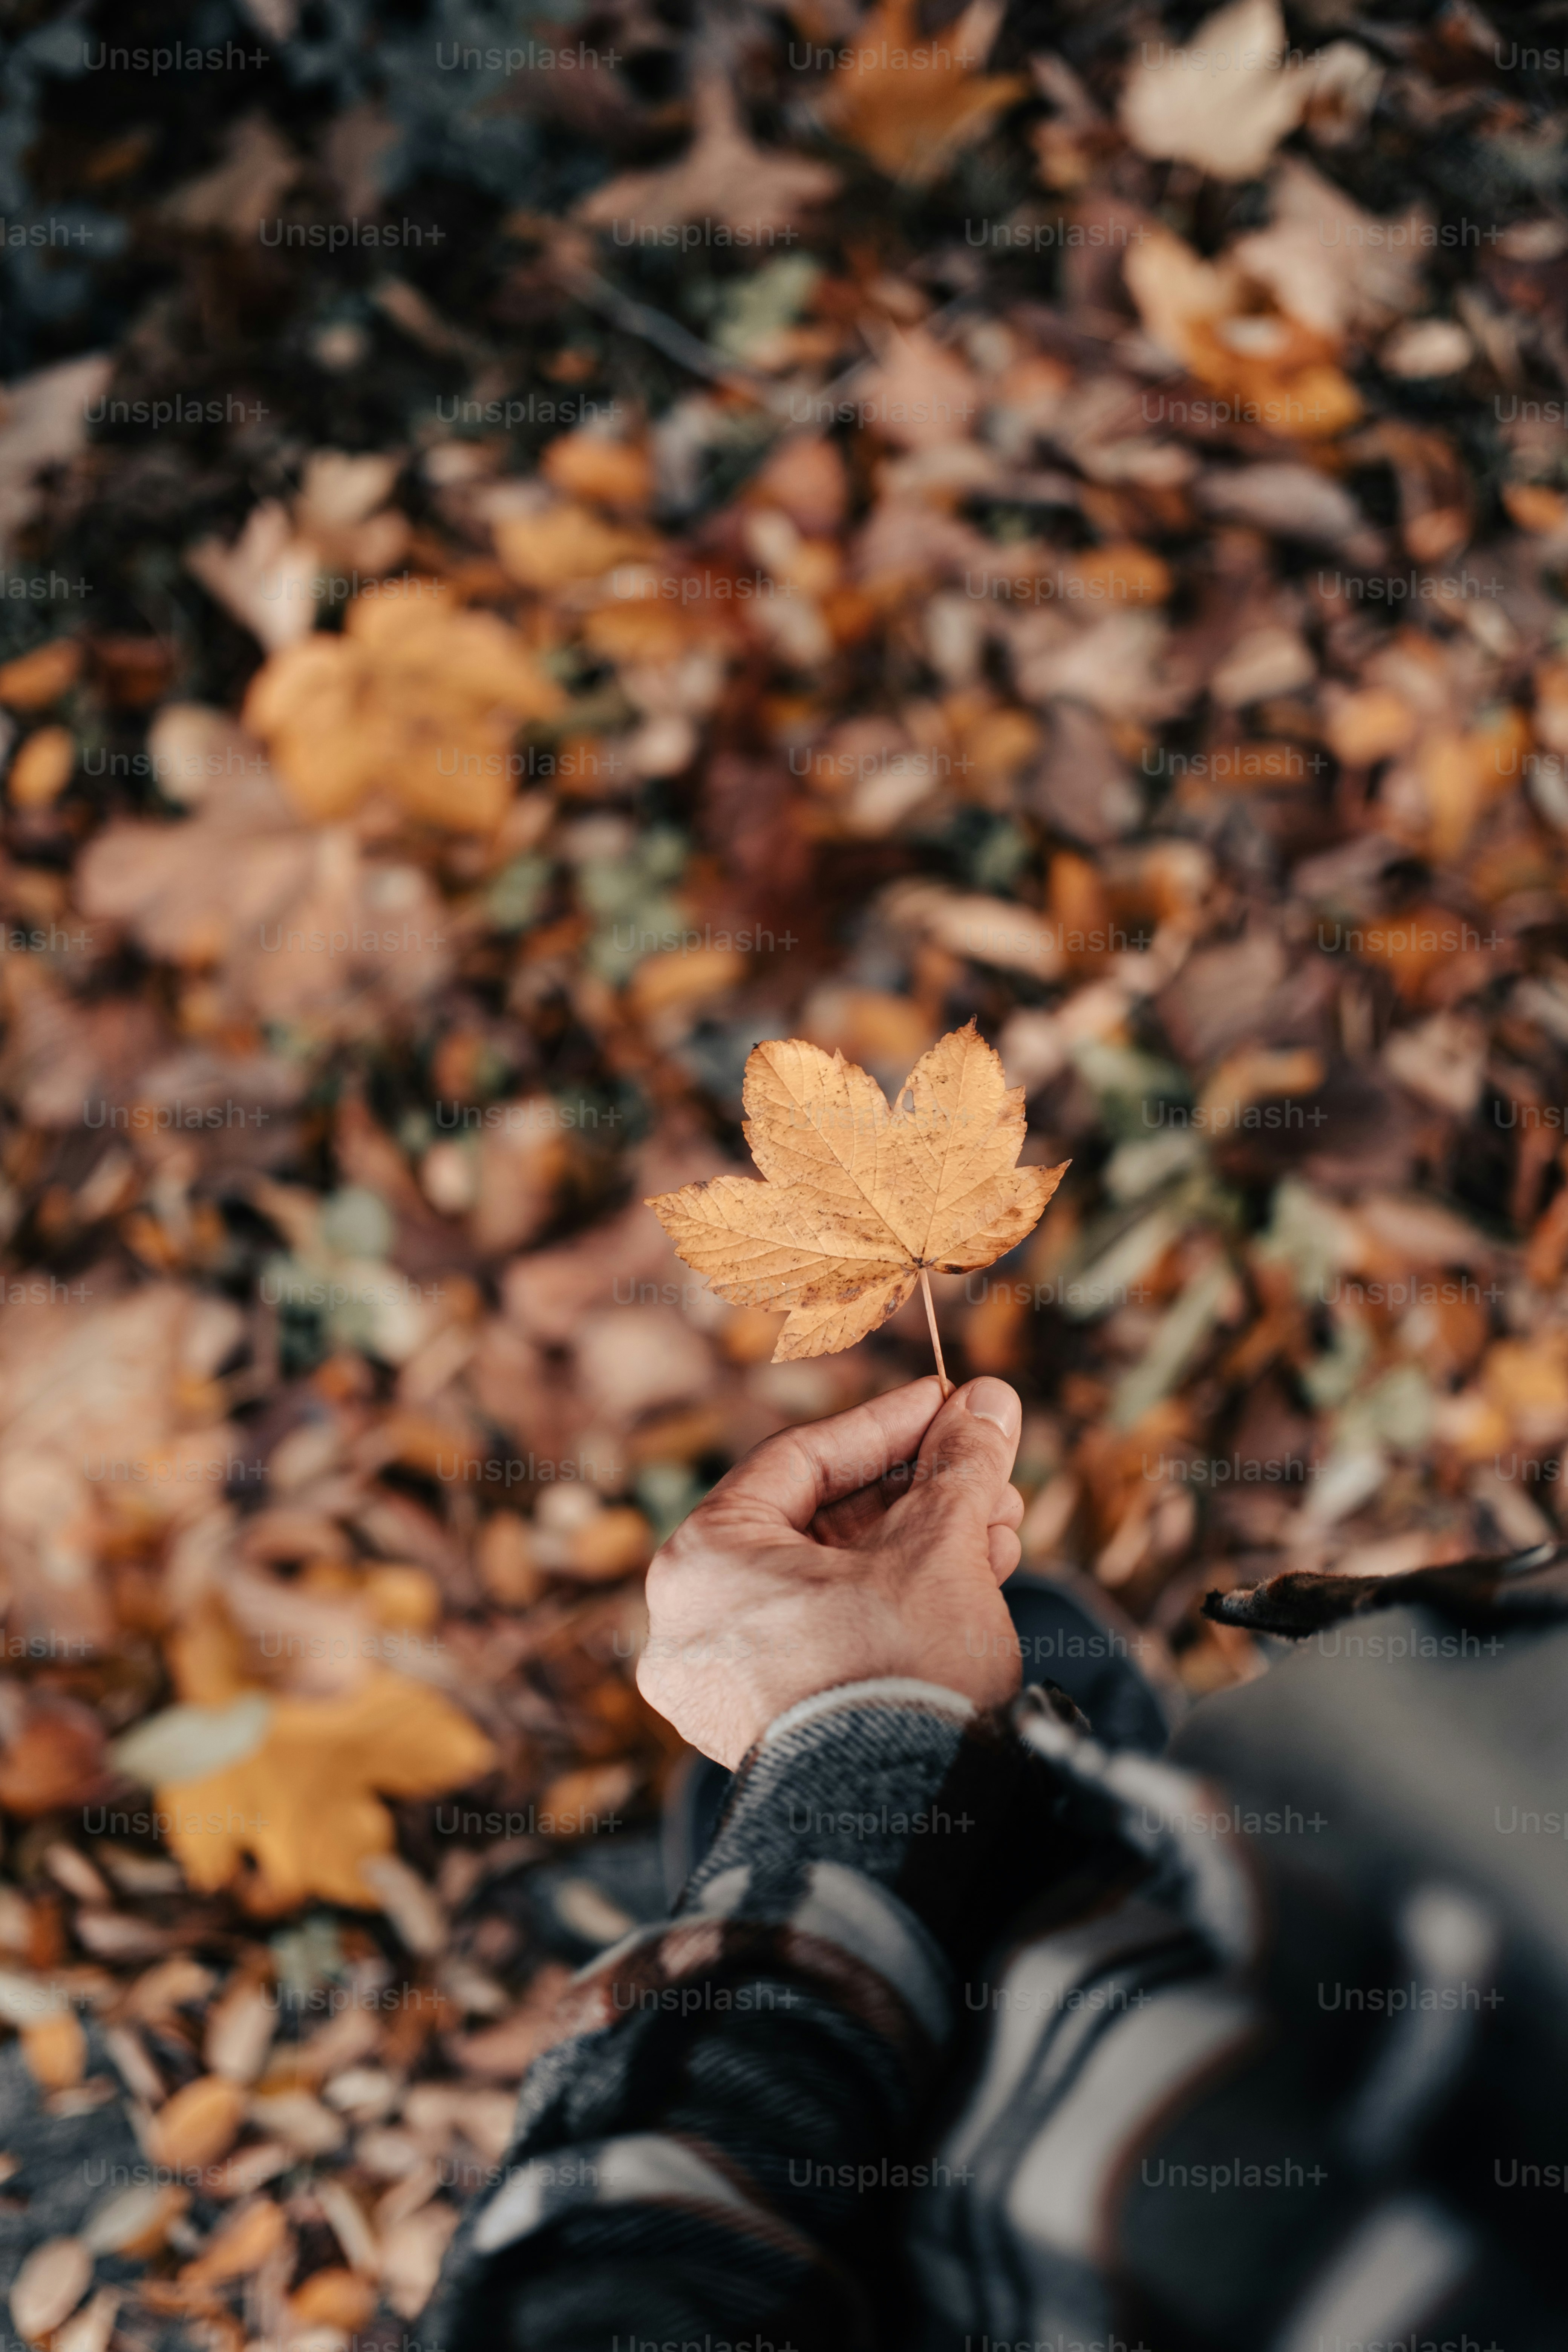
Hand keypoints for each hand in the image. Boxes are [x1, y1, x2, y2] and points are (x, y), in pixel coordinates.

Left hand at [636, 1376, 1026, 1766]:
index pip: (801, 1459)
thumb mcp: (936, 1548)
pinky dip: (891, 1606)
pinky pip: (825, 1637)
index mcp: (702, 1560)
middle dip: (918, 1494)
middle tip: (988, 1474)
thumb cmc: (897, 1677)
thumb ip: (957, 1467)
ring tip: (998, 1532)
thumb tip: (989, 1403)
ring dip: (919, 1549)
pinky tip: (967, 1583)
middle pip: (820, 1522)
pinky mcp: (763, 1729)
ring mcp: (722, 1683)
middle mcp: (693, 1621)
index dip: (889, 1424)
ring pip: (830, 1583)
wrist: (896, 1827)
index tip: (951, 1404)